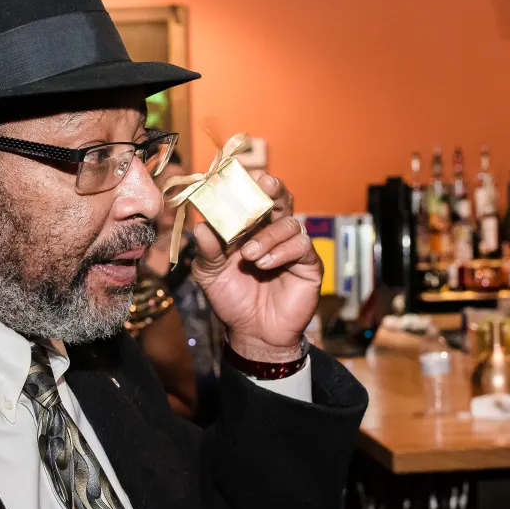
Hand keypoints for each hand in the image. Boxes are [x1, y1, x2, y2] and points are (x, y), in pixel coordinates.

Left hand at [190, 174, 322, 361]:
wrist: (253, 332)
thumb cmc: (232, 299)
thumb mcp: (210, 275)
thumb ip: (207, 251)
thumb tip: (201, 227)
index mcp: (248, 228)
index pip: (251, 198)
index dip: (247, 185)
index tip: (238, 176)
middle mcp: (272, 231)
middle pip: (280, 199)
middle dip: (272, 188)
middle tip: (264, 185)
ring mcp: (292, 246)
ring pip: (289, 222)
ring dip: (268, 235)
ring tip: (250, 255)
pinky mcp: (309, 264)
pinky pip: (302, 246)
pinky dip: (282, 251)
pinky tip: (265, 264)